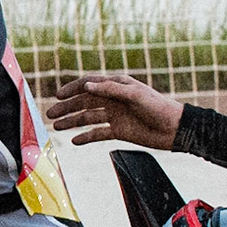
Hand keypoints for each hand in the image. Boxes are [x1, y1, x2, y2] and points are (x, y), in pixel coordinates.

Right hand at [47, 74, 183, 148]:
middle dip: (66, 107)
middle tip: (50, 115)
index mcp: (117, 86)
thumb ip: (110, 90)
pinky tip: (75, 141)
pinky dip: (86, 137)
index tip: (57, 96)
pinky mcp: (119, 131)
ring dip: (72, 122)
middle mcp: (113, 99)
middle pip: (84, 102)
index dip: (72, 89)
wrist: (176, 129)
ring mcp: (115, 116)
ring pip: (88, 118)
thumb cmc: (159, 107)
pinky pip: (98, 133)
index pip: (89, 84)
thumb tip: (87, 86)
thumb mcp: (135, 95)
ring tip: (56, 127)